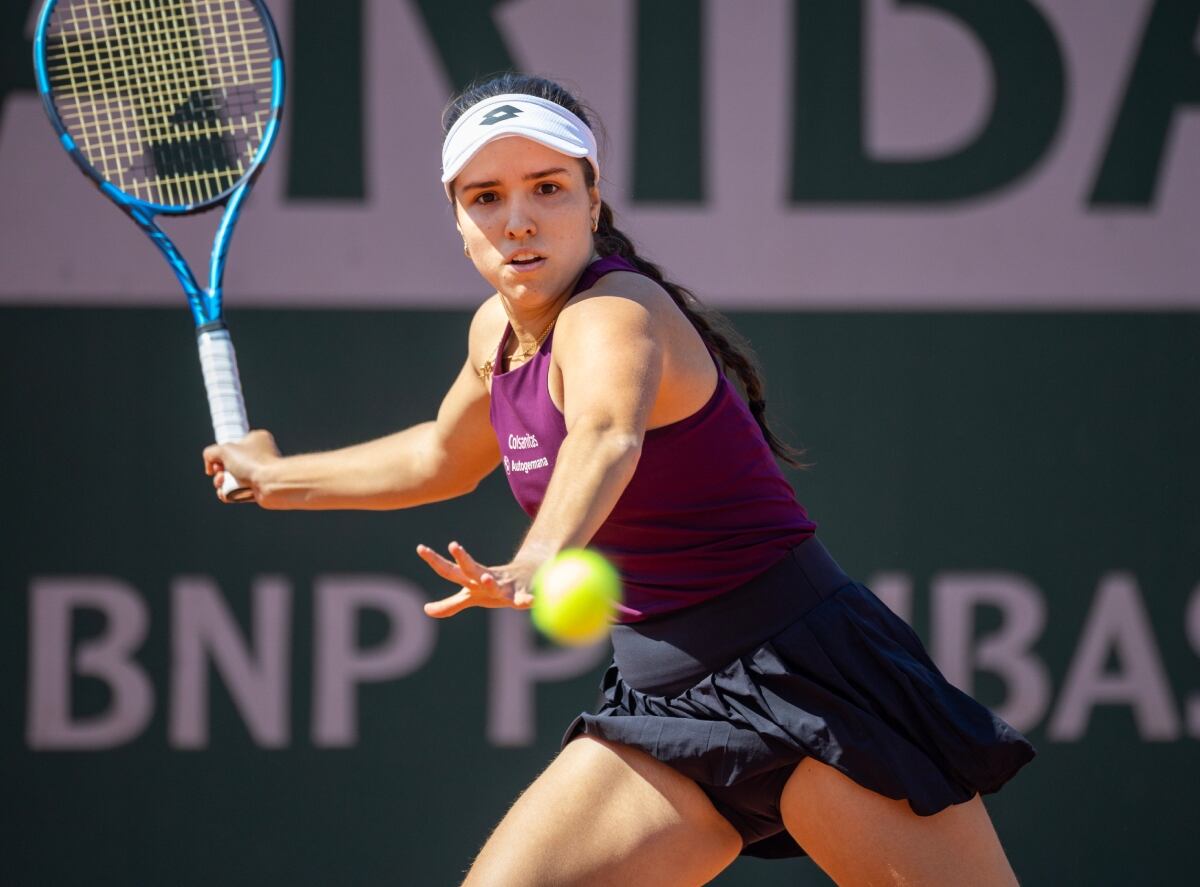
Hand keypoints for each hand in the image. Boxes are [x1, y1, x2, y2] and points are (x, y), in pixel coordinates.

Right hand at [202, 429, 280, 502]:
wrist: (271, 483)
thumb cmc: (253, 462)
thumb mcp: (224, 449)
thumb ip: (211, 452)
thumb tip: (210, 465)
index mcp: (256, 440)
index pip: (233, 446)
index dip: (221, 454)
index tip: (217, 461)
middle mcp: (259, 455)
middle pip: (230, 464)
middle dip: (219, 471)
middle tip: (220, 474)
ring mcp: (260, 473)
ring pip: (232, 479)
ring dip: (221, 483)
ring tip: (222, 484)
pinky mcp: (259, 489)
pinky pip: (238, 492)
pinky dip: (229, 494)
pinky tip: (226, 494)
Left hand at [417, 540, 536, 617]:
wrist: (529, 574)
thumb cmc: (494, 587)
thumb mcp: (471, 596)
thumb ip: (450, 604)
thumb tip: (426, 610)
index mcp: (471, 579)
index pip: (449, 570)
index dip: (435, 560)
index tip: (420, 548)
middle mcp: (486, 579)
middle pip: (471, 569)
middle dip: (463, 559)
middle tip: (453, 546)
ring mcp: (504, 586)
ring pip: (496, 585)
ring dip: (490, 582)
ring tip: (486, 579)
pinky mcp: (521, 594)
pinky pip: (523, 599)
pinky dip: (527, 600)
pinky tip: (531, 600)